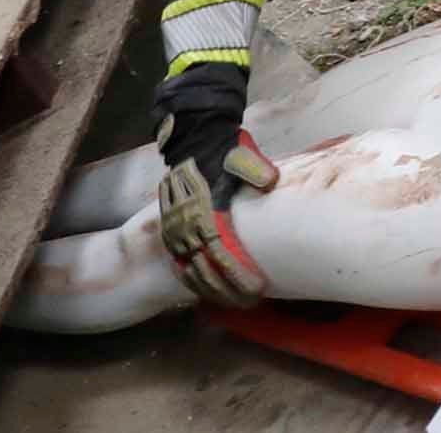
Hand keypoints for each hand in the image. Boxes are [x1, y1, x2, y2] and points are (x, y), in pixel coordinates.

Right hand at [156, 110, 278, 307]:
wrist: (192, 138)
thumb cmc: (222, 150)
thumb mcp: (242, 155)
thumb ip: (256, 169)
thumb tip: (270, 181)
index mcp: (207, 210)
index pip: (223, 253)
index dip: (238, 275)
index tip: (257, 290)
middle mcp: (187, 224)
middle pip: (207, 269)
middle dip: (228, 290)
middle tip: (250, 302)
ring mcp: (175, 229)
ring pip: (191, 270)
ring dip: (211, 289)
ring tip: (232, 302)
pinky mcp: (170, 228)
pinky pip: (178, 263)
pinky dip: (191, 280)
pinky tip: (204, 291)